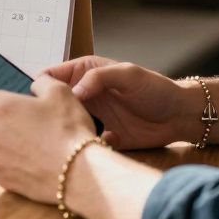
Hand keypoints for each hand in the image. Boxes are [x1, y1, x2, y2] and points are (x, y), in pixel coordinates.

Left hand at [0, 76, 96, 203]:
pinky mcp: (2, 179)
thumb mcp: (61, 92)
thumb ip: (41, 82)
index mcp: (0, 107)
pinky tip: (34, 160)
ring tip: (34, 143)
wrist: (82, 173)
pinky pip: (0, 165)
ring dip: (5, 142)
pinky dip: (12, 162)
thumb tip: (34, 86)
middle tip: (24, 121)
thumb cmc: (70, 131)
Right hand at [44, 56, 189, 149]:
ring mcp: (92, 117)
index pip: (50, 76)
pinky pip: (84, 143)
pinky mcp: (101, 138)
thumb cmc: (156, 88)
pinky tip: (100, 142)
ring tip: (70, 135)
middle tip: (47, 123)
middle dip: (48, 113)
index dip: (40, 87)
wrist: (179, 116)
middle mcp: (84, 95)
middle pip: (53, 104)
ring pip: (65, 126)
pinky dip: (86, 145)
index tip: (38, 100)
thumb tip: (73, 91)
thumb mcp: (128, 74)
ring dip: (65, 131)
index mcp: (84, 73)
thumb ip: (99, 77)